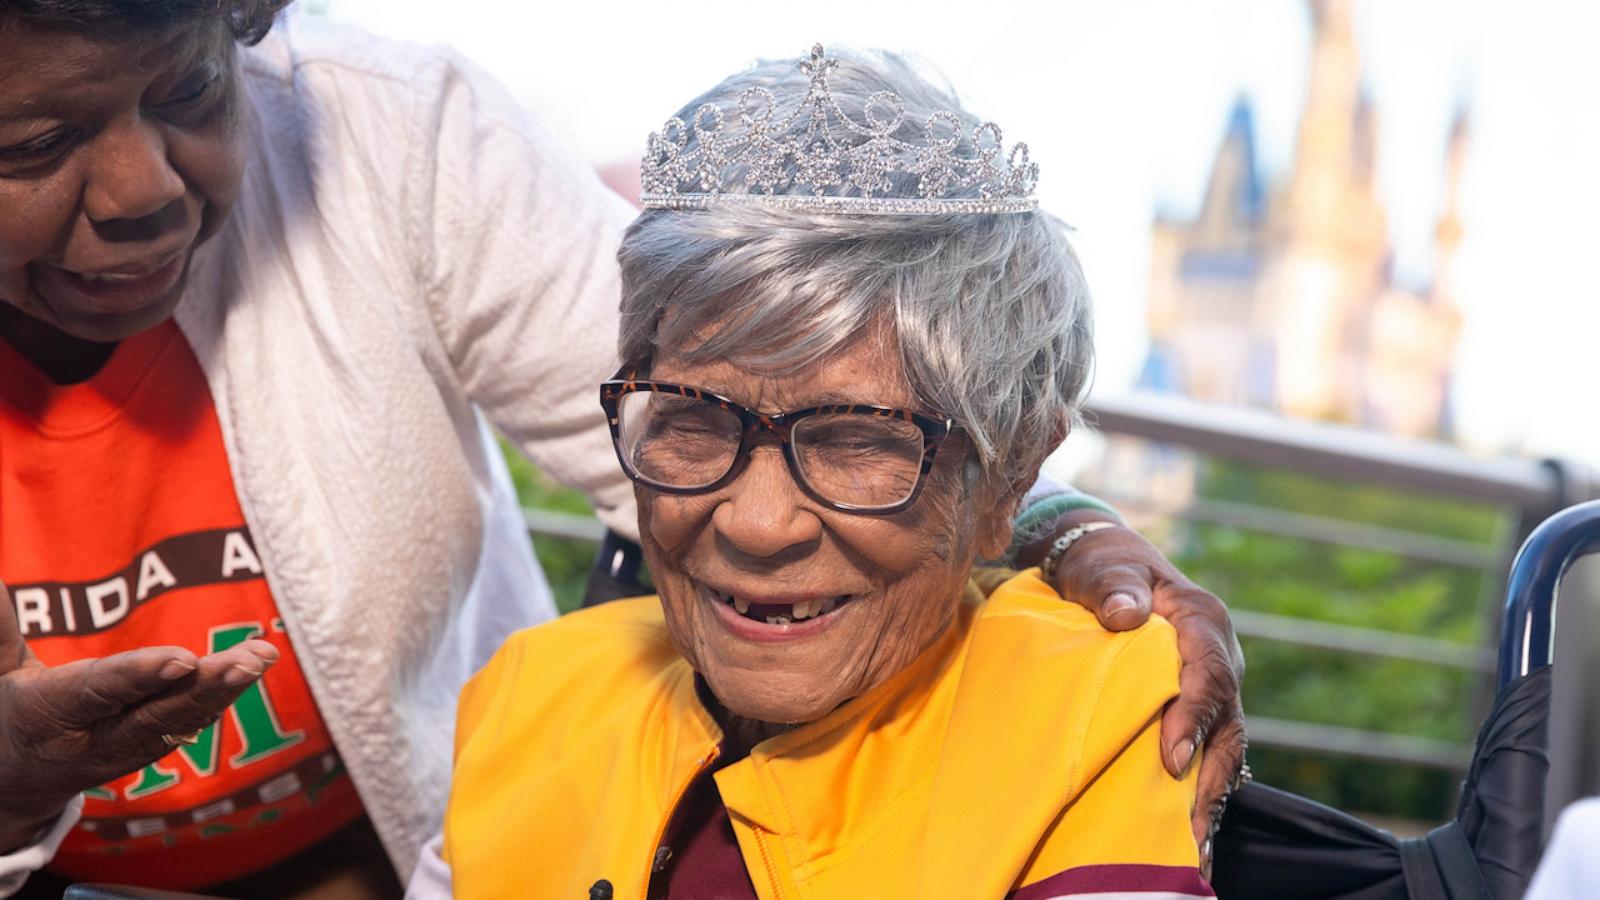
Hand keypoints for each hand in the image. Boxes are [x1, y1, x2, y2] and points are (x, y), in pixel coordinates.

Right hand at [0, 578, 279, 850]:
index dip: (139, 678)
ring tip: (263, 655)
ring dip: (226, 689)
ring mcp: (125, 751)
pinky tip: (254, 666)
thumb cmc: (7, 708)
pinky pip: (190, 722)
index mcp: (46, 716)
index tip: (183, 661)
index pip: (97, 694)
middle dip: (204, 688)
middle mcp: (91, 741)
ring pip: (181, 720)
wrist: (10, 779)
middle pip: (154, 715)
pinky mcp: (149, 749)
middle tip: (249, 661)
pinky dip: (223, 696)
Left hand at [1046, 519, 1246, 868]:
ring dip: (1210, 797)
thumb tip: (1125, 614)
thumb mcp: (1102, 567)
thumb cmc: (1101, 565)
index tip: (1171, 758)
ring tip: (1194, 849)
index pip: (1208, 673)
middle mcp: (1219, 655)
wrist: (1105, 566)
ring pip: (1224, 746)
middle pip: (1228, 722)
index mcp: (1203, 619)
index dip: (1194, 716)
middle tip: (1190, 829)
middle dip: (1211, 778)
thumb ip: (1113, 587)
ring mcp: (1212, 683)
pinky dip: (1200, 790)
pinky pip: (1208, 751)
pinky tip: (1185, 833)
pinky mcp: (1197, 705)